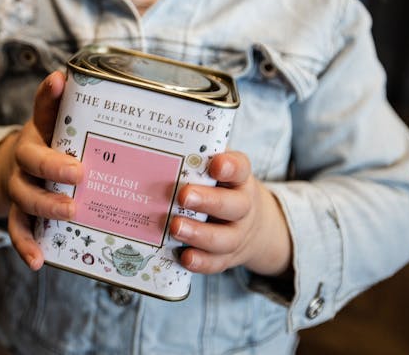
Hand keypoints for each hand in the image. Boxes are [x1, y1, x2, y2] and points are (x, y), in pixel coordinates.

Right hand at [0, 71, 82, 270]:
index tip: (59, 80)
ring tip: (69, 213)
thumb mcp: (64, 129)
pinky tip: (38, 261)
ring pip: (24, 196)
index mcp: (40, 130)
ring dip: (45, 205)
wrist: (20, 169)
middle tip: (79, 174)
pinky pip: (17, 229)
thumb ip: (80, 112)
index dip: (49, 94)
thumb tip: (95, 81)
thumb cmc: (55, 147)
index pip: (42, 108)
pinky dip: (25, 245)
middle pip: (32, 159)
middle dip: (53, 166)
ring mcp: (19, 186)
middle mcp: (25, 156)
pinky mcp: (18, 212)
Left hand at [170, 151, 291, 275]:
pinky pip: (217, 262)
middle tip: (183, 195)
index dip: (230, 167)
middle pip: (233, 205)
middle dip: (208, 201)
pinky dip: (202, 262)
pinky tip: (185, 257)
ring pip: (225, 238)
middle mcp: (243, 207)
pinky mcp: (227, 257)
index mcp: (239, 180)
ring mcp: (237, 234)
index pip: (241, 169)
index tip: (216, 165)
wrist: (251, 226)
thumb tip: (157, 145)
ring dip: (199, 234)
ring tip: (175, 227)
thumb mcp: (217, 172)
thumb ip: (196, 160)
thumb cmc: (220, 189)